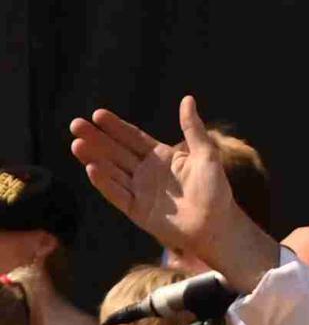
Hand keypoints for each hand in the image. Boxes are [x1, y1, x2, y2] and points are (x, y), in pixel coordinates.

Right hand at [69, 96, 278, 291]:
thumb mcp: (207, 155)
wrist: (217, 225)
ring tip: (77, 143)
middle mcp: (146, 172)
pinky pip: (117, 194)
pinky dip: (105, 182)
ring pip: (112, 171)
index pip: (132, 137)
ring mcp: (139, 191)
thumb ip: (193, 129)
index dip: (116, 126)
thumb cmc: (216, 190)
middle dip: (96, 138)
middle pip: (116, 151)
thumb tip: (188, 99)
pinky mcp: (137, 210)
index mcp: (160, 156)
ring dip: (94, 157)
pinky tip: (92, 168)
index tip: (98, 114)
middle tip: (76, 124)